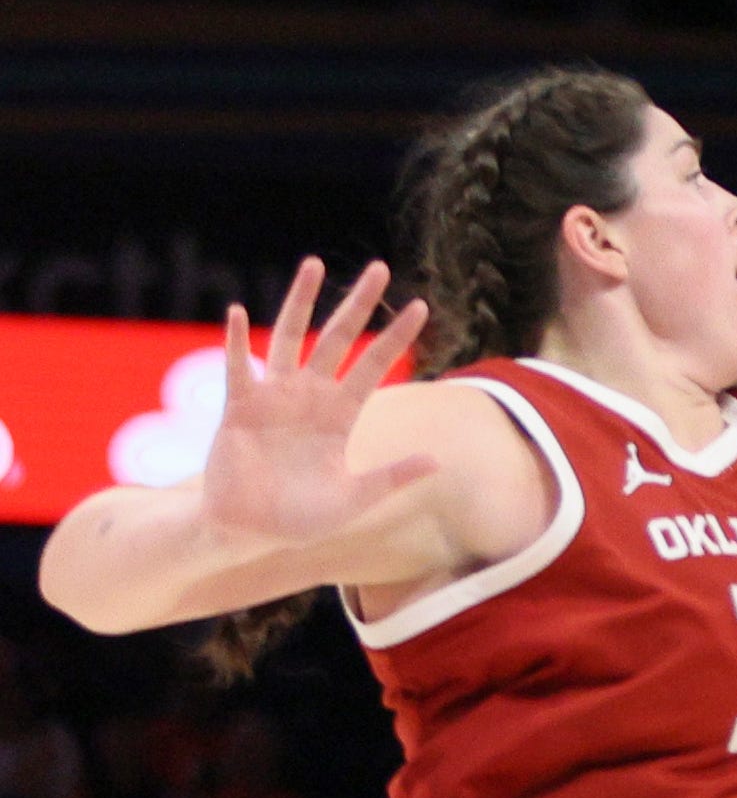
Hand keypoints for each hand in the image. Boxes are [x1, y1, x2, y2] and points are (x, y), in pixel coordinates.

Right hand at [201, 259, 434, 546]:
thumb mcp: (354, 498)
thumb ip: (392, 477)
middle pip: (339, 338)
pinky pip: (238, 368)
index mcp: (341, 415)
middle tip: (379, 267)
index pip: (375, 365)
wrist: (248, 533)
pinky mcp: (239, 408)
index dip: (396, 336)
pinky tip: (239, 313)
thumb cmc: (299, 518)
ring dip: (301, 302)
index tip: (422, 306)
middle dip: (358, 304)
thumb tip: (438, 460)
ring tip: (315, 264)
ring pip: (291, 338)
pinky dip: (237, 341)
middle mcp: (311, 396)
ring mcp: (275, 398)